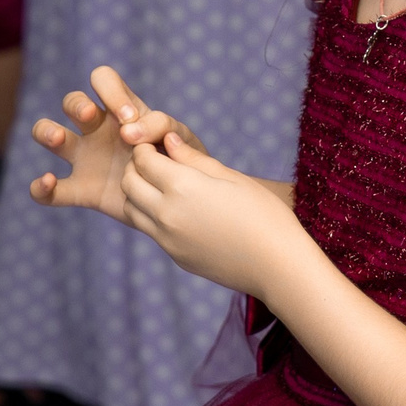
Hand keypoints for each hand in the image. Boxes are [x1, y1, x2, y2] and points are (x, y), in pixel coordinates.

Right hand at [27, 66, 208, 223]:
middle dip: (76, 104)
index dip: (110, 91)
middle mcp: (98, 130)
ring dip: (46, 130)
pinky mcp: (81, 190)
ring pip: (48, 133)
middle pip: (72, 101)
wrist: (183, 202)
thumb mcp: (183, 140)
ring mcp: (85, 159)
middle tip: (92, 119)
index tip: (129, 119)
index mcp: (123, 111)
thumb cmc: (184, 163)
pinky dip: (39, 187)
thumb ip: (163, 127)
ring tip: (58, 139)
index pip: (104, 80)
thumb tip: (130, 130)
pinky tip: (47, 183)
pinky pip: (50, 190)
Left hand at [118, 132, 306, 295]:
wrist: (277, 265)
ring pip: (132, 209)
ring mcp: (167, 239)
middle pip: (128, 183)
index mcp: (182, 187)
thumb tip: (168, 140)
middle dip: (136, 168)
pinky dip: (152, 216)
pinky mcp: (174, 256)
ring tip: (163, 188)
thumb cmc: (264, 214)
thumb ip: (194, 158)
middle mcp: (166, 213)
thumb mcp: (232, 177)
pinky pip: (150, 231)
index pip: (143, 160)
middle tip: (155, 163)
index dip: (145, 148)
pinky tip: (179, 211)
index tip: (156, 145)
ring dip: (138, 194)